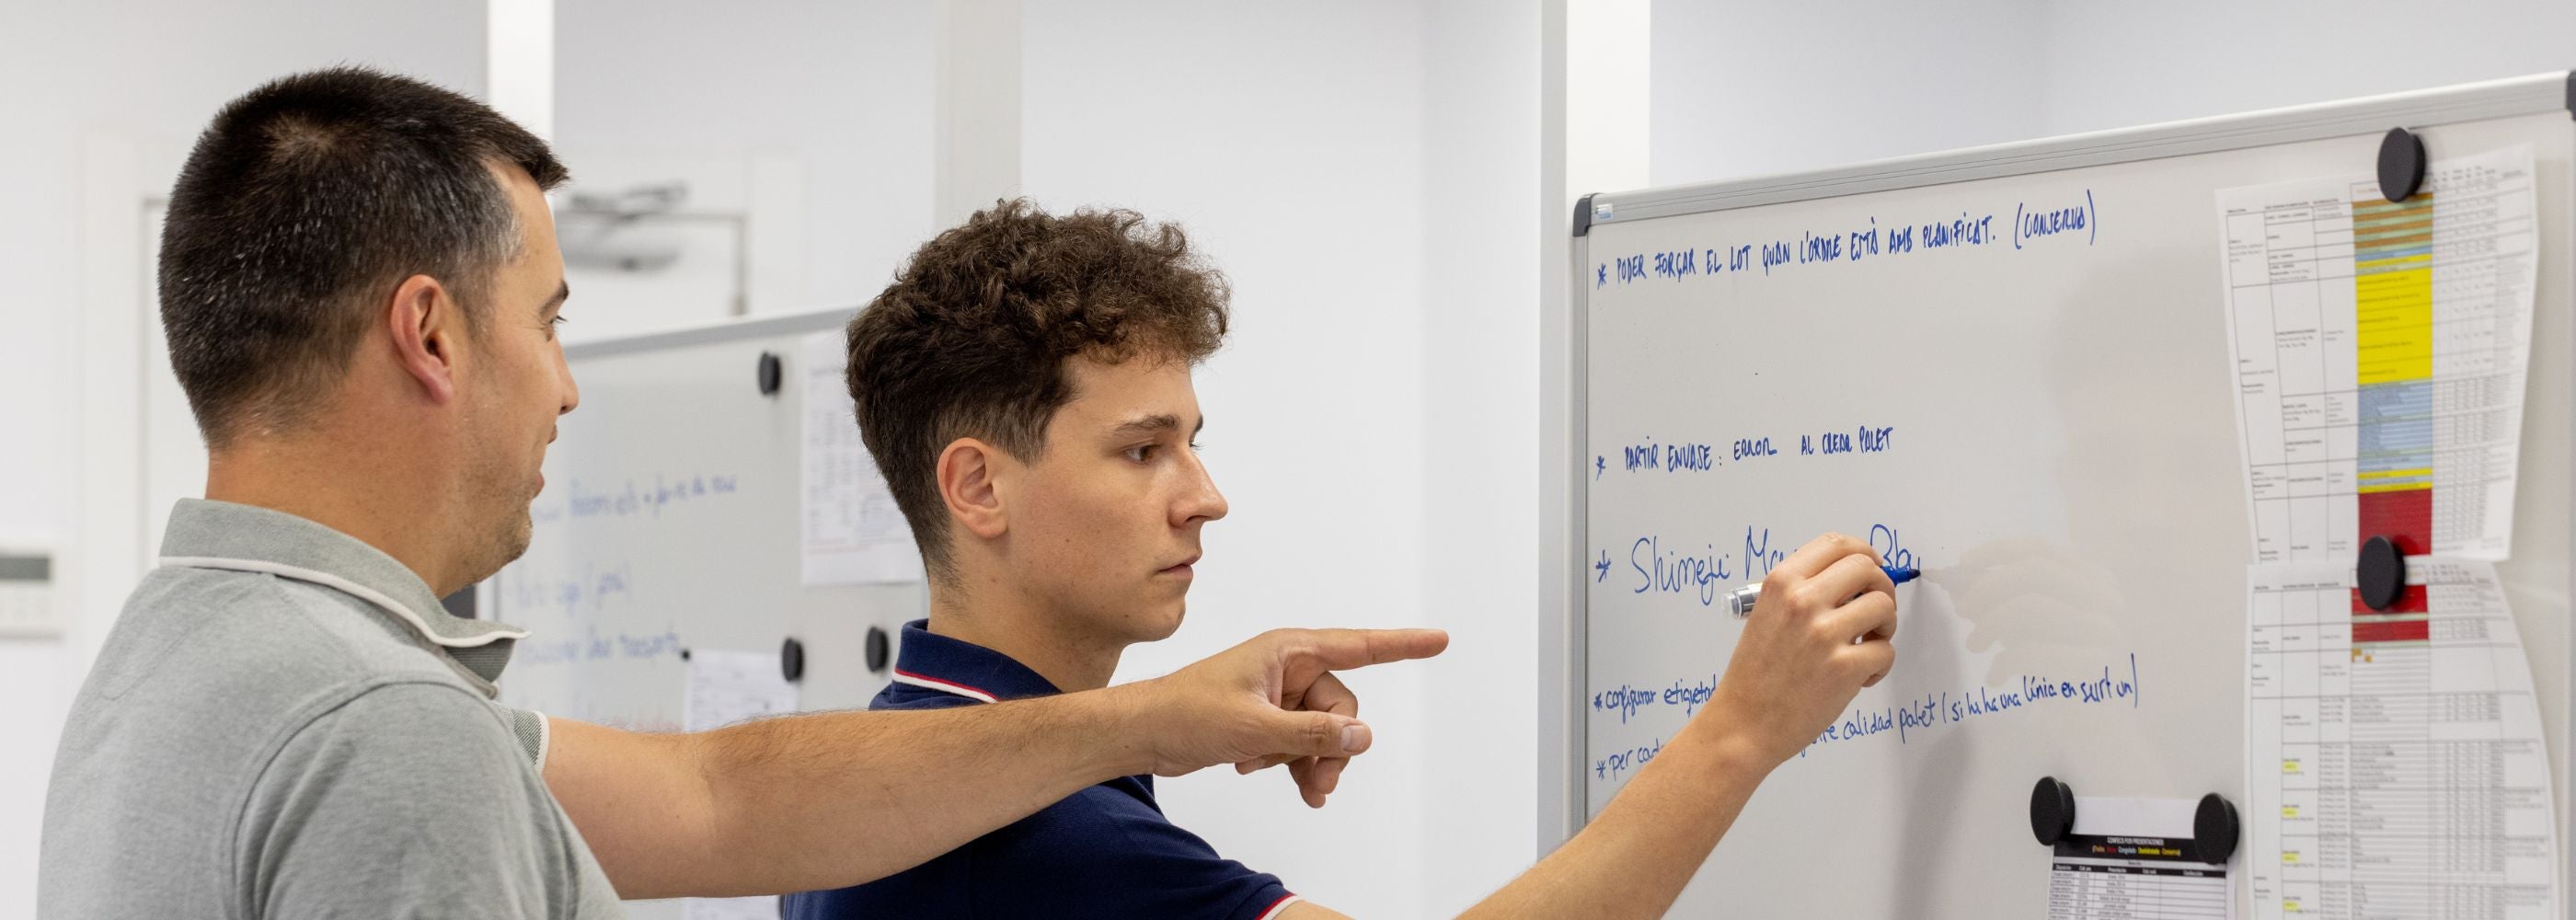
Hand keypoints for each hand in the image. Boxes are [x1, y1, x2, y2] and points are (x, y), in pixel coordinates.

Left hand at [1119, 628, 1448, 806]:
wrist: (1145, 733)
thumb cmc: (1188, 714)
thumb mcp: (1256, 728)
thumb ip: (1313, 733)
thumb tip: (1362, 735)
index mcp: (1289, 650)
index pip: (1359, 646)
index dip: (1402, 645)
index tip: (1438, 640)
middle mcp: (1289, 667)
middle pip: (1343, 707)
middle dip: (1335, 746)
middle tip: (1319, 783)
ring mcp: (1279, 694)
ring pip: (1325, 731)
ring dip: (1313, 761)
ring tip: (1299, 790)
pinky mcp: (1268, 718)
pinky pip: (1302, 741)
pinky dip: (1291, 761)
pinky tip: (1257, 770)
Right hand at [1705, 532, 1899, 766]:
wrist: (1742, 724)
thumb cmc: (1755, 676)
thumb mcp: (1766, 615)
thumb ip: (1802, 592)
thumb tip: (1852, 580)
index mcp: (1781, 583)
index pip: (1836, 544)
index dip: (1864, 552)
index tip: (1872, 567)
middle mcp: (1802, 601)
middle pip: (1867, 568)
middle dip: (1882, 587)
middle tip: (1874, 611)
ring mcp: (1824, 633)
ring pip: (1884, 605)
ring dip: (1886, 625)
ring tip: (1868, 644)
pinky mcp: (1844, 667)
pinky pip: (1886, 651)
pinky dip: (1880, 665)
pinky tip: (1859, 677)